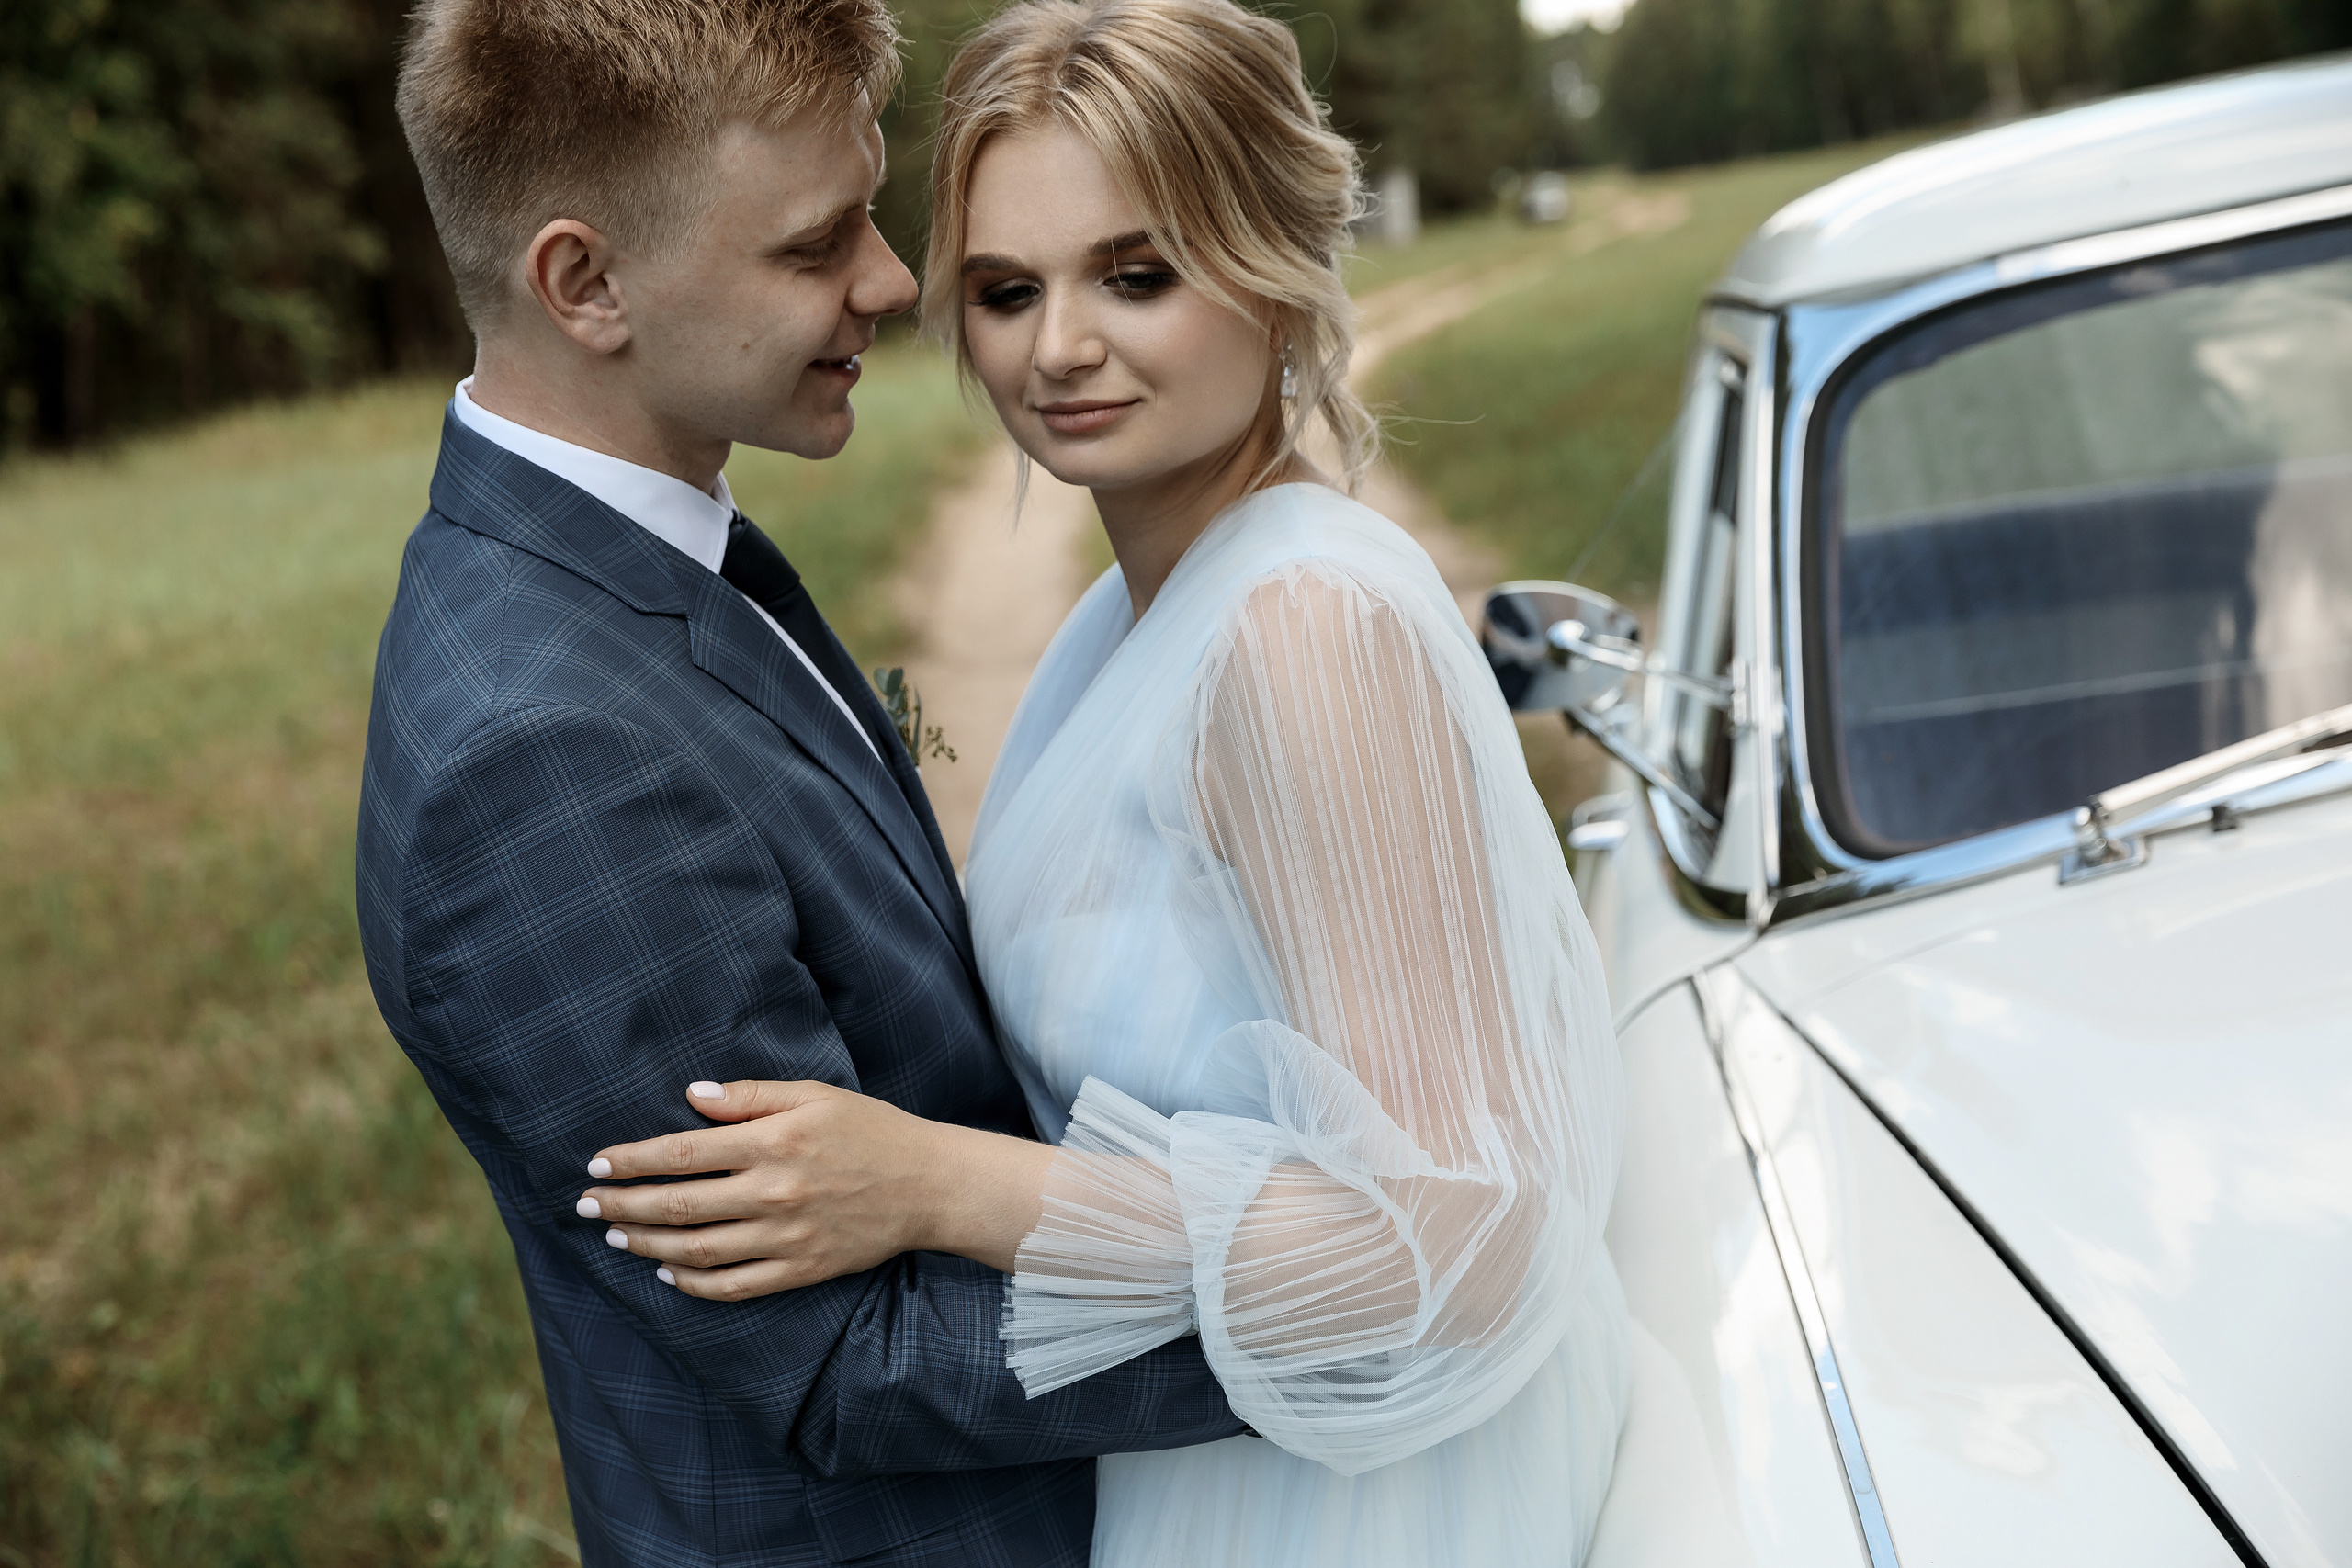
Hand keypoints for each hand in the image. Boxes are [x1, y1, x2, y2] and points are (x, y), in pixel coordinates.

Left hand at [577, 1080, 1052, 1300]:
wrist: (929, 1184)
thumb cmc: (871, 1129)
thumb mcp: (814, 1094)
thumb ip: (750, 1095)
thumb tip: (691, 1095)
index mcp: (773, 1142)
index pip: (683, 1153)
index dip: (633, 1161)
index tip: (597, 1165)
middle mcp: (773, 1192)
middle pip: (678, 1206)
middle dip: (622, 1205)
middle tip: (585, 1205)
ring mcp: (786, 1238)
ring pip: (696, 1251)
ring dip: (646, 1245)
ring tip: (616, 1236)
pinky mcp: (800, 1270)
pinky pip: (733, 1286)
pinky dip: (693, 1283)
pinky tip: (668, 1272)